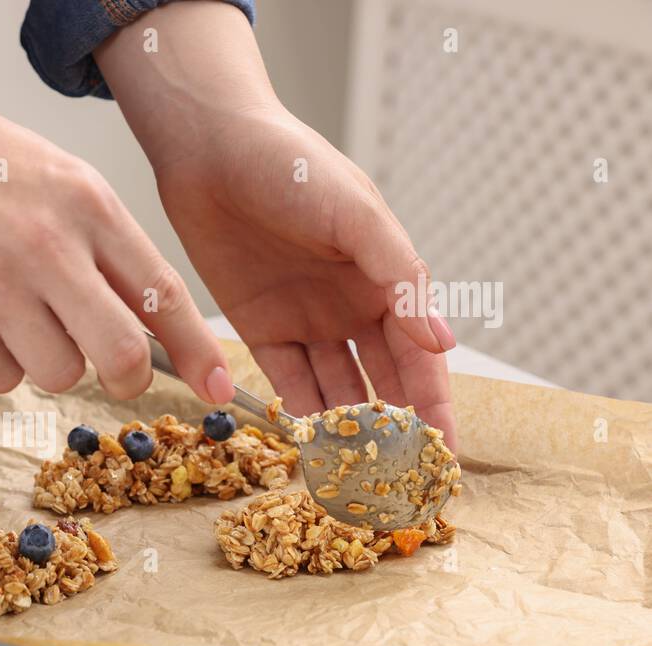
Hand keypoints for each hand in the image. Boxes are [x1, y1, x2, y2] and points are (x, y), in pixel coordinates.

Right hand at [0, 0, 233, 403]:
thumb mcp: (56, 177)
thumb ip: (103, 244)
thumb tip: (150, 324)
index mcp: (88, 205)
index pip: (164, 293)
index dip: (200, 352)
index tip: (224, 391)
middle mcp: (47, 245)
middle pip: (121, 354)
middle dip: (124, 377)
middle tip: (110, 372)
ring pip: (57, 374)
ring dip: (44, 361)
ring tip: (12, 312)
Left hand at [96, 2, 457, 447]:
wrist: (211, 149)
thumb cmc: (294, 166)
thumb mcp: (358, 215)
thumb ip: (400, 277)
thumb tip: (443, 342)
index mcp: (386, 281)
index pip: (419, 358)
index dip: (434, 406)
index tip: (444, 456)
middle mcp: (350, 309)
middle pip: (381, 384)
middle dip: (393, 432)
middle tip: (399, 484)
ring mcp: (304, 321)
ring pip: (333, 390)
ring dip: (344, 432)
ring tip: (355, 479)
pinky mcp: (257, 328)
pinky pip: (282, 382)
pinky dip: (296, 413)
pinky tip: (309, 447)